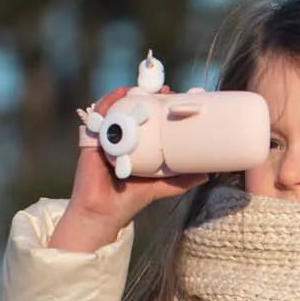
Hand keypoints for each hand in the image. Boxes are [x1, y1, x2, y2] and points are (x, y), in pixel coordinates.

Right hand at [50, 85, 207, 250]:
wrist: (104, 212)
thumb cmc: (130, 200)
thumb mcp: (161, 187)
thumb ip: (181, 181)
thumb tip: (207, 175)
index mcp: (136, 146)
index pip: (149, 120)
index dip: (160, 107)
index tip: (175, 98)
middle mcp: (121, 139)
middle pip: (134, 110)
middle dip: (148, 96)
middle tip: (166, 91)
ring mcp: (106, 138)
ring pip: (117, 109)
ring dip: (130, 94)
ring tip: (146, 88)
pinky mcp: (92, 140)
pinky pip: (99, 115)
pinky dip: (109, 101)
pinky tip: (121, 94)